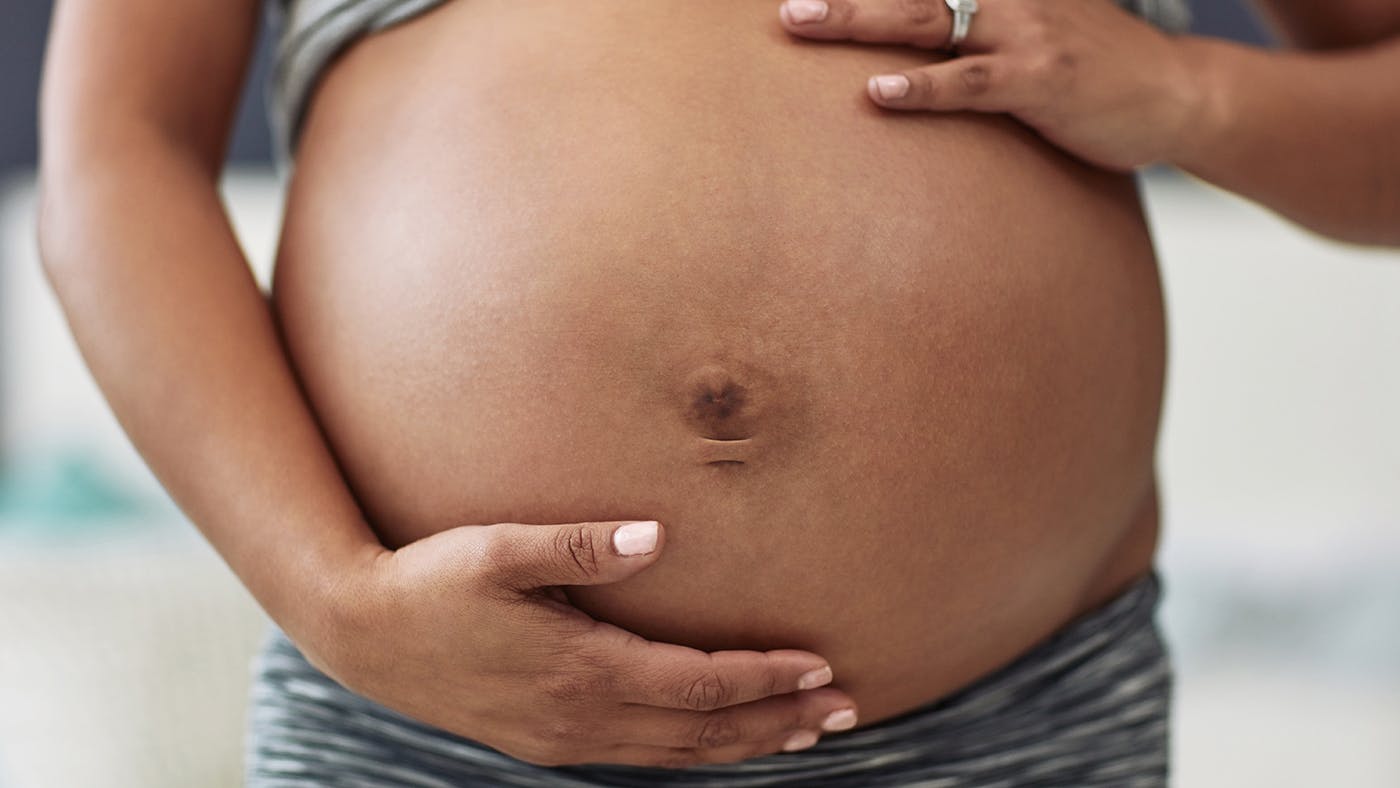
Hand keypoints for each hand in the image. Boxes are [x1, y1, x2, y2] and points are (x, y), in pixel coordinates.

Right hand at [303, 519, 858, 767]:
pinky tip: (716, 738)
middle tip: (847, 709)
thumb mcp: (499, 549)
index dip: (765, 678)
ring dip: (745, 744)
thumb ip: (581, 545)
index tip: (821, 665)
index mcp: (581, 672)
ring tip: (803, 732)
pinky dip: (696, 751)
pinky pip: (643, 758)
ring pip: (678, 756)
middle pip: (704, 734)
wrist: (362, 636)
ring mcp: (564, 739)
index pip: (700, 686)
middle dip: (779, 721)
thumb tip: (657, 535)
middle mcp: (582, 719)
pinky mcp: (547, 742)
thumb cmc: (430, 581)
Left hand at [777, 0, 1204, 170]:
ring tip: (799, 22)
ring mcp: (1023, 31)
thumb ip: (971, 22)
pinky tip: (877, 93)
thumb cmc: (1088, 64)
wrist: (1175, 92)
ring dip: (856, 19)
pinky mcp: (1040, 79)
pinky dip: (921, 88)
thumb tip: (913, 37)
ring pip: (923, 19)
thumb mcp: (1030, 24)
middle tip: (782, 0)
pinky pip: (970, 82)